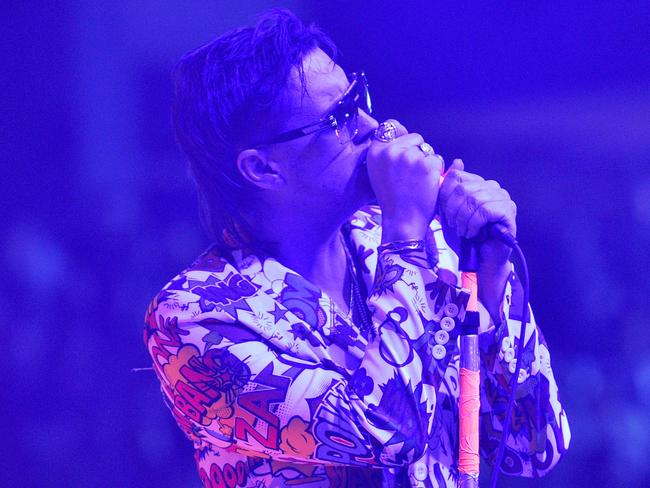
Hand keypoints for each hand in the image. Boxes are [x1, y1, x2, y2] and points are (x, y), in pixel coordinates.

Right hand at [366, 120, 444, 241]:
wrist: (402, 220)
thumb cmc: (393, 199)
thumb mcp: (378, 172)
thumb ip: (386, 153)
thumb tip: (400, 132)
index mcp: (375, 152)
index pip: (390, 125)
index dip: (401, 134)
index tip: (405, 146)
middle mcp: (390, 151)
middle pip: (414, 137)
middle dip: (417, 150)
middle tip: (411, 174)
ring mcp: (409, 157)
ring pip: (427, 149)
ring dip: (427, 162)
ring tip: (417, 181)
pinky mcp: (427, 164)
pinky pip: (437, 159)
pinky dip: (436, 171)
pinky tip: (426, 185)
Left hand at [438, 159, 516, 268]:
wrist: (480, 259)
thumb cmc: (464, 236)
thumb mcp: (449, 212)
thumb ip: (450, 190)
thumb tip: (457, 161)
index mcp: (478, 184)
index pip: (456, 176)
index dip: (445, 195)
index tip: (444, 213)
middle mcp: (492, 187)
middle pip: (463, 188)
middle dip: (453, 210)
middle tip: (454, 225)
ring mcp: (502, 198)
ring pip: (474, 199)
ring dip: (463, 219)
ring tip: (463, 231)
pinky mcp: (508, 211)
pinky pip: (485, 210)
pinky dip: (474, 224)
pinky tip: (472, 233)